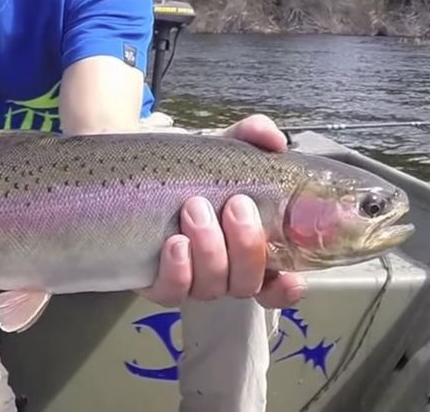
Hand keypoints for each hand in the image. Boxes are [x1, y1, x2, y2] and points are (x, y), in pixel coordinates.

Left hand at [138, 114, 305, 308]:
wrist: (139, 172)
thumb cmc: (192, 172)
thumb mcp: (224, 150)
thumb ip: (253, 136)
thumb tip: (273, 140)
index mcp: (247, 251)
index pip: (276, 286)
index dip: (286, 289)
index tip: (290, 275)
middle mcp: (223, 273)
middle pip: (245, 283)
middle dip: (245, 245)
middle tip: (234, 204)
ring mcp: (191, 281)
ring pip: (211, 286)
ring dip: (209, 248)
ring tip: (195, 208)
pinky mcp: (157, 283)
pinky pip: (172, 291)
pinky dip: (178, 270)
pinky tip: (175, 243)